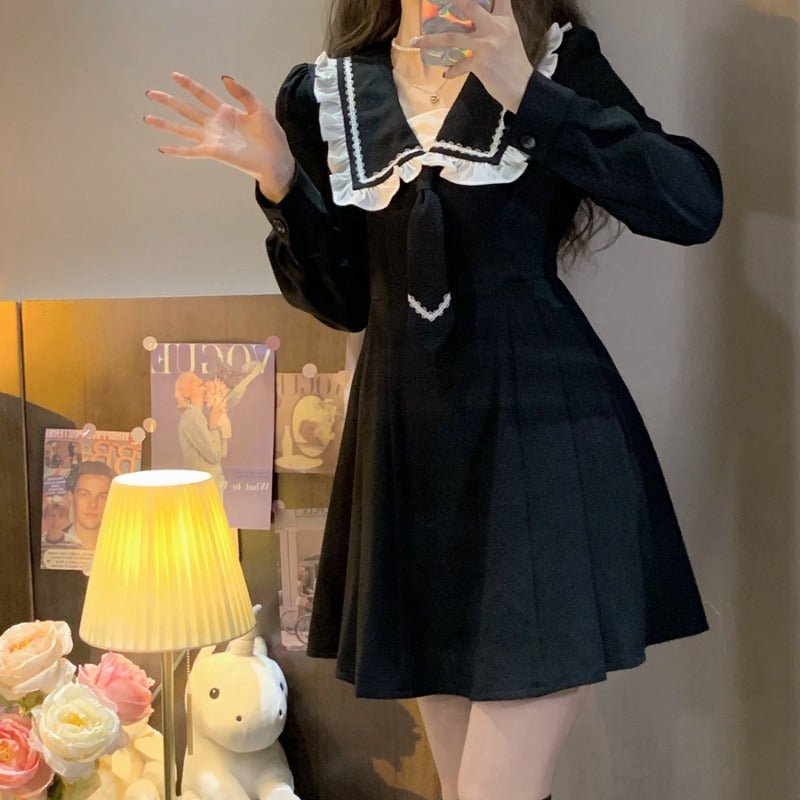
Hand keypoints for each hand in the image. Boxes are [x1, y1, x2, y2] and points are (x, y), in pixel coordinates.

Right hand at [143, 72, 295, 201]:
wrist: (276, 160)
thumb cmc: (271, 136)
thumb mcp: (258, 109)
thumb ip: (242, 93)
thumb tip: (224, 78)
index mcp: (226, 112)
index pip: (202, 95)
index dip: (188, 85)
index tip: (174, 75)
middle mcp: (215, 124)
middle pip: (187, 109)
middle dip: (169, 101)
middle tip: (151, 93)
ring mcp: (212, 138)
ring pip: (183, 129)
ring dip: (165, 124)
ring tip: (147, 118)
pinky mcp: (213, 152)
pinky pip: (191, 151)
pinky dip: (177, 151)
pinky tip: (162, 148)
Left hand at [409, 0, 533, 111]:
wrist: (523, 88)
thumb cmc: (514, 63)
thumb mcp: (509, 37)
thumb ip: (494, 25)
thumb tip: (472, 23)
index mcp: (505, 19)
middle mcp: (495, 27)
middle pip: (469, 5)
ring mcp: (487, 44)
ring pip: (452, 37)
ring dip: (430, 39)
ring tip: (415, 41)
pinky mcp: (480, 63)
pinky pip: (459, 64)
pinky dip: (452, 69)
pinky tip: (446, 73)